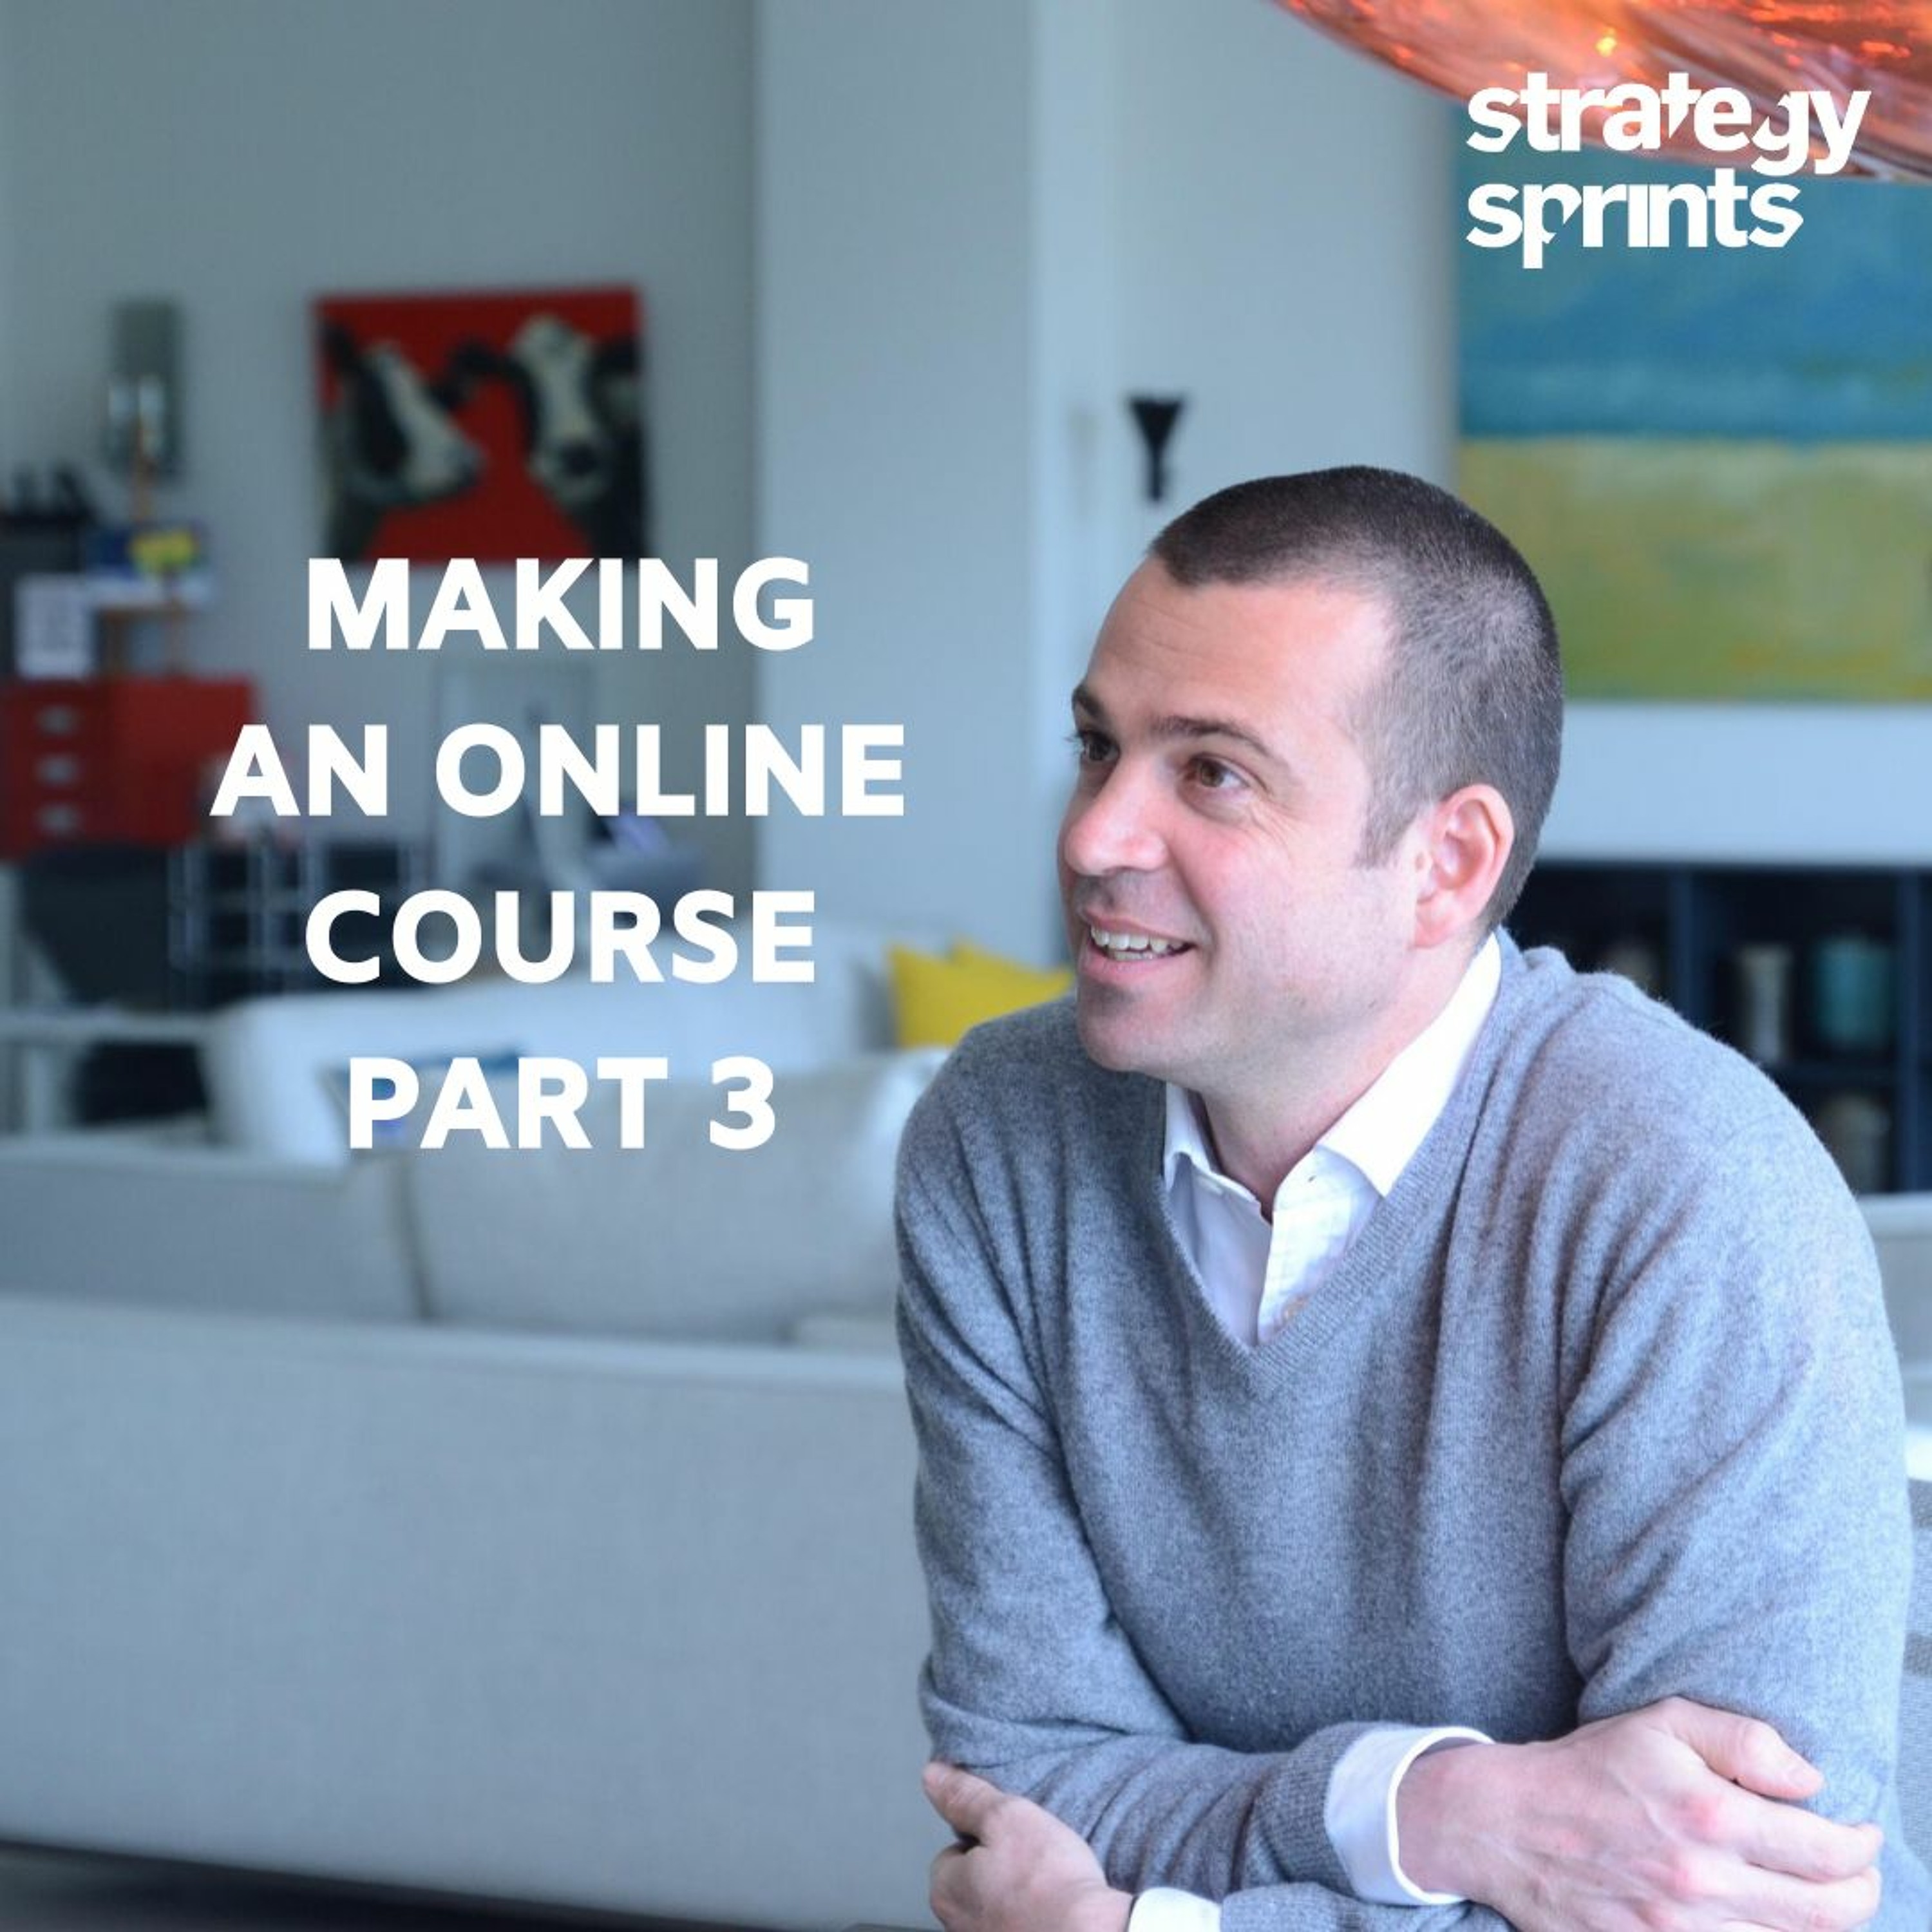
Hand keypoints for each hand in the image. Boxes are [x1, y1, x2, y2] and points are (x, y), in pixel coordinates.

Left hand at [923, 1761, 1133, 1931]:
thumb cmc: (1049, 1883)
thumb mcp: (1005, 1817)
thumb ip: (966, 1797)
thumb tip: (934, 1776)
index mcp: (945, 1891)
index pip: (952, 1851)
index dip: (984, 1836)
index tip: (1009, 1835)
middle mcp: (958, 1927)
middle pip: (974, 1881)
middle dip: (999, 1867)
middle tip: (1031, 1857)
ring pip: (998, 1905)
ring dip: (1018, 1894)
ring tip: (1048, 1882)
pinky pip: (1022, 1923)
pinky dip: (1035, 1916)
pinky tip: (1056, 1906)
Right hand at [1397, 1696, 1882, 1931]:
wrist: (1507, 1824)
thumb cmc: (1589, 1767)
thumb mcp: (1662, 1724)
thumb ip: (1745, 1742)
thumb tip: (1812, 1780)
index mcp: (1710, 1817)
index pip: (1829, 1853)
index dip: (1861, 1845)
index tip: (1859, 1832)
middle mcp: (1704, 1883)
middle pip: (1829, 1913)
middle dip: (1860, 1890)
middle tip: (1856, 1869)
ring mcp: (1682, 1930)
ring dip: (1820, 1920)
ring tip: (1816, 1892)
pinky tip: (1763, 1913)